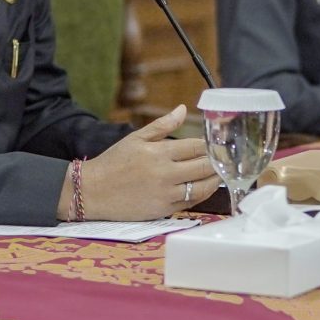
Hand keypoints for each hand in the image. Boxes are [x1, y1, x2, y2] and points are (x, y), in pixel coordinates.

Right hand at [71, 106, 215, 220]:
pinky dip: (202, 194)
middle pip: (205, 166)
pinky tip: (204, 187)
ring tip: (219, 173)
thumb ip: (162, 125)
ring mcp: (166, 193)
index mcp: (159, 152)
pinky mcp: (165, 209)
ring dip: (215, 179)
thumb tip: (183, 109)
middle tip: (226, 158)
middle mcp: (165, 173)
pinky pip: (192, 202)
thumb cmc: (114, 162)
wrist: (93, 191)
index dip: (210, 144)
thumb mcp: (135, 138)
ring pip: (203, 186)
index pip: (196, 146)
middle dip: (218, 161)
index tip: (217, 143)